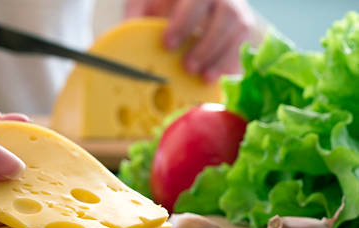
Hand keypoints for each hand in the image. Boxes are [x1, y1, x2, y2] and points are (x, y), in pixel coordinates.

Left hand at [125, 0, 255, 80]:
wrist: (182, 8)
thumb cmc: (161, 4)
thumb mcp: (146, 3)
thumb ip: (136, 14)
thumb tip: (125, 35)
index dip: (185, 21)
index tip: (167, 43)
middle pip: (227, 13)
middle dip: (207, 43)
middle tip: (187, 66)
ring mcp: (235, 10)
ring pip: (239, 29)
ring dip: (221, 56)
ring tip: (203, 76)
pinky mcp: (240, 30)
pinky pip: (243, 45)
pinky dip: (230, 63)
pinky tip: (215, 78)